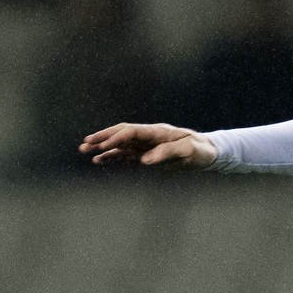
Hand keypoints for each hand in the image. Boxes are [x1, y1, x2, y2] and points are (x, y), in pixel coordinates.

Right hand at [79, 122, 217, 168]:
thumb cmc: (199, 150)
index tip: (102, 145)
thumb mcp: (187, 151)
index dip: (116, 137)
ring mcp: (146, 145)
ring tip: (85, 152)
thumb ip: (167, 154)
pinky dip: (112, 157)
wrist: (207, 152)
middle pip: (120, 134)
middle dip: (102, 138)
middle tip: (84, 144)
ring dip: (103, 148)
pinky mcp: (147, 155)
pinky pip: (126, 155)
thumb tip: (145, 161)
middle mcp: (148, 136)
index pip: (131, 131)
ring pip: (120, 145)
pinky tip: (100, 161)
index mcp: (157, 132)